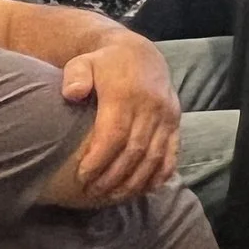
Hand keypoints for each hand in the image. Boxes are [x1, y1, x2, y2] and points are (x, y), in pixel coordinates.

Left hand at [61, 36, 179, 203]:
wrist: (139, 52)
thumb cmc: (104, 63)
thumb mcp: (83, 62)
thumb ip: (75, 76)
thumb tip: (72, 94)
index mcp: (126, 94)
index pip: (114, 134)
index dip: (99, 159)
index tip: (82, 177)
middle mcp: (151, 106)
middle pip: (134, 150)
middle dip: (113, 176)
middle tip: (93, 192)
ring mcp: (167, 115)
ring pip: (154, 156)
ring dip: (135, 180)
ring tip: (114, 196)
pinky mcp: (176, 121)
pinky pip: (172, 152)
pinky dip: (161, 173)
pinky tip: (146, 188)